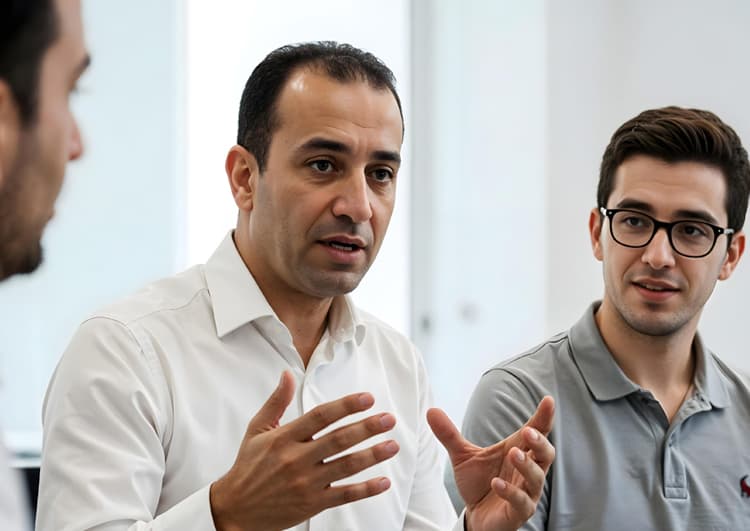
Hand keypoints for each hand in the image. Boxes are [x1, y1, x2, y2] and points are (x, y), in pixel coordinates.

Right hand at [210, 371, 398, 530]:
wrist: (235, 509)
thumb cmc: (248, 466)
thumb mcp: (256, 430)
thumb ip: (276, 401)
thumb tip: (287, 373)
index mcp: (284, 438)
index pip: (320, 416)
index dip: (346, 406)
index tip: (367, 398)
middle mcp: (296, 459)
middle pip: (338, 440)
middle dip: (366, 428)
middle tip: (389, 419)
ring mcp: (305, 483)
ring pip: (345, 467)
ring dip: (372, 455)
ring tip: (393, 445)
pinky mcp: (311, 505)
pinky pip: (343, 496)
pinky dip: (365, 490)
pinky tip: (384, 481)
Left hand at [427, 397, 554, 530]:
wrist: (475, 516)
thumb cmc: (478, 483)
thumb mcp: (462, 456)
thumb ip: (449, 434)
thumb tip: (431, 410)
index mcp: (517, 451)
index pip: (536, 432)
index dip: (543, 417)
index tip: (548, 400)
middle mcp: (526, 471)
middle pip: (545, 454)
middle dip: (540, 442)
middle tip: (529, 431)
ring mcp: (526, 492)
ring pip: (537, 478)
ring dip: (526, 465)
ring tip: (513, 454)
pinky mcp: (518, 512)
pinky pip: (521, 502)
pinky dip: (511, 492)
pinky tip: (497, 483)